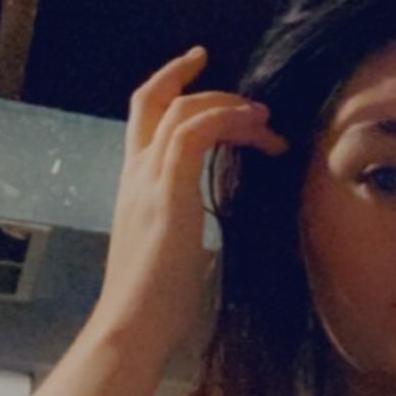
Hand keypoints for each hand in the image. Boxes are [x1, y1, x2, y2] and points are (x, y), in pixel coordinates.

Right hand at [92, 47, 287, 361]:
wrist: (133, 324)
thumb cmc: (155, 304)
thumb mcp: (175, 254)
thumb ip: (186, 232)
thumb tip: (207, 237)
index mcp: (134, 188)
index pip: (143, 122)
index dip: (167, 89)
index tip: (196, 71)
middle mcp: (134, 175)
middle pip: (151, 101)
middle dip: (187, 76)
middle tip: (228, 75)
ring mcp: (147, 180)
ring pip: (181, 111)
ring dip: (227, 106)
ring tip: (263, 118)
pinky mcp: (166, 190)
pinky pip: (194, 132)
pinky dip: (226, 120)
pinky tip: (255, 130)